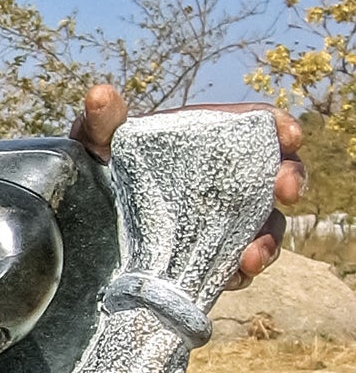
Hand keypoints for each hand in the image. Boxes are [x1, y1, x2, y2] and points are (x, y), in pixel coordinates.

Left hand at [70, 84, 304, 288]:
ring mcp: (223, 220)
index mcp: (208, 140)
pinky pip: (238, 266)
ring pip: (266, 228)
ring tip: (252, 256)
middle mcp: (225, 179)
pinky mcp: (212, 256)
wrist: (83, 224)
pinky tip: (230, 277)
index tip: (289, 136)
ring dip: (268, 241)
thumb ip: (102, 123)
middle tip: (285, 191)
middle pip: (277, 174)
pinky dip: (240, 272)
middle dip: (291, 180)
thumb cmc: (97, 172)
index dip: (281, 128)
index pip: (258, 126)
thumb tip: (100, 95)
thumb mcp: (98, 146)